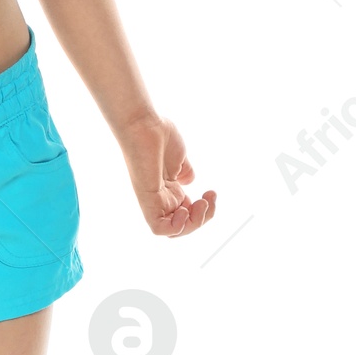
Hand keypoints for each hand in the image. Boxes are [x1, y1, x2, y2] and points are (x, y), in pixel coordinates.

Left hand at [123, 115, 215, 237]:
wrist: (145, 124)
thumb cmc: (159, 135)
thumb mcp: (179, 158)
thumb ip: (185, 172)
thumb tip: (190, 181)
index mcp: (168, 190)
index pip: (186, 215)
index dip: (203, 211)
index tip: (211, 192)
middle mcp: (161, 198)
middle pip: (182, 226)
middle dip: (203, 219)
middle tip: (209, 198)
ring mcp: (153, 200)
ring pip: (173, 231)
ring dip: (194, 223)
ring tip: (202, 203)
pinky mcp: (146, 198)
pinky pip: (158, 228)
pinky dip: (176, 227)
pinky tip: (185, 211)